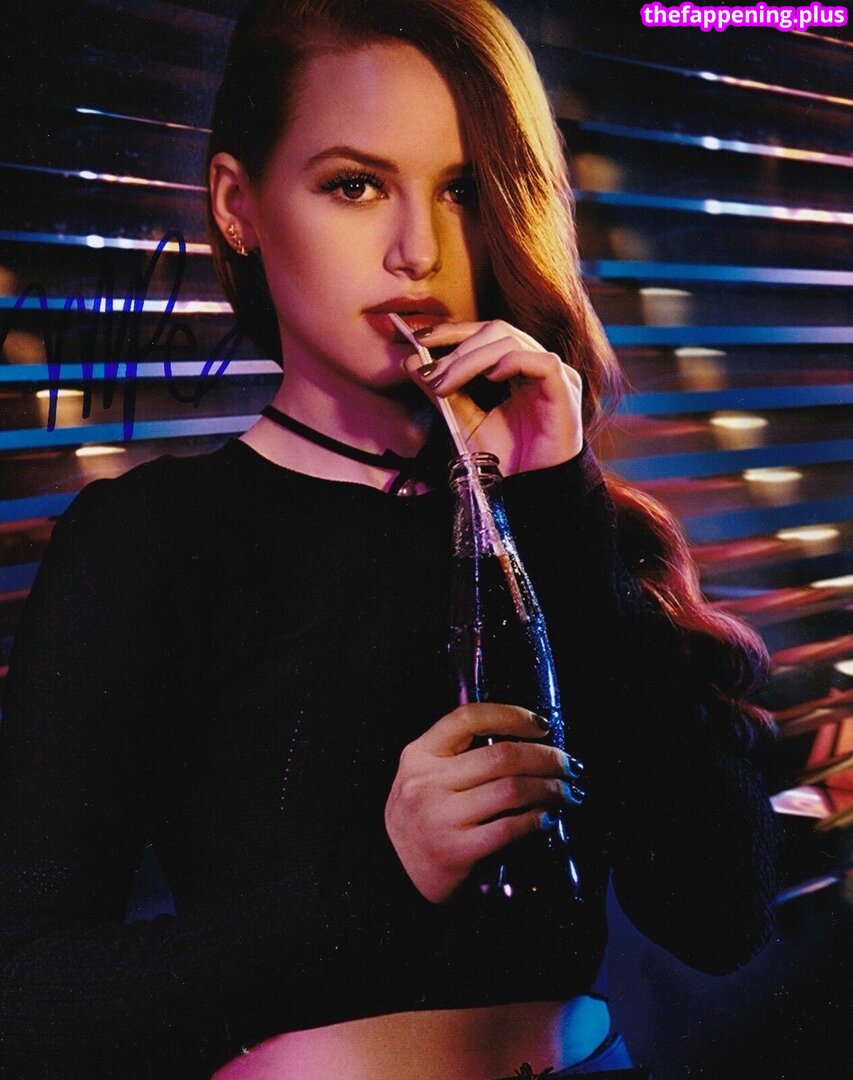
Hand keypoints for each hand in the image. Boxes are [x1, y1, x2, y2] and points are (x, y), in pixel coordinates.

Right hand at [384, 703, 582, 903]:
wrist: (394, 873)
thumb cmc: (419, 818)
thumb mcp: (423, 775)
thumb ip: (458, 755)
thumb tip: (525, 741)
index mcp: (419, 754)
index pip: (468, 718)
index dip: (511, 715)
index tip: (543, 726)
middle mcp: (426, 781)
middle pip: (501, 756)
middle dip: (546, 758)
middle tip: (569, 765)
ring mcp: (439, 817)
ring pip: (511, 790)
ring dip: (550, 789)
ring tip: (566, 792)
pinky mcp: (456, 851)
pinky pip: (509, 828)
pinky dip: (537, 820)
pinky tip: (549, 818)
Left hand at [402, 319, 582, 474]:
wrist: (528, 492)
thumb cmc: (503, 461)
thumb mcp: (463, 422)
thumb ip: (443, 391)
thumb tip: (412, 361)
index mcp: (517, 369)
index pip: (484, 334)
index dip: (452, 331)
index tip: (418, 338)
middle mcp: (536, 365)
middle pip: (496, 330)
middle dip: (457, 347)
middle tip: (430, 373)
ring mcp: (555, 375)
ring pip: (511, 342)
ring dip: (471, 358)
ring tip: (446, 383)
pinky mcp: (565, 389)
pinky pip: (541, 361)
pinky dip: (511, 362)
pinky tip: (490, 377)